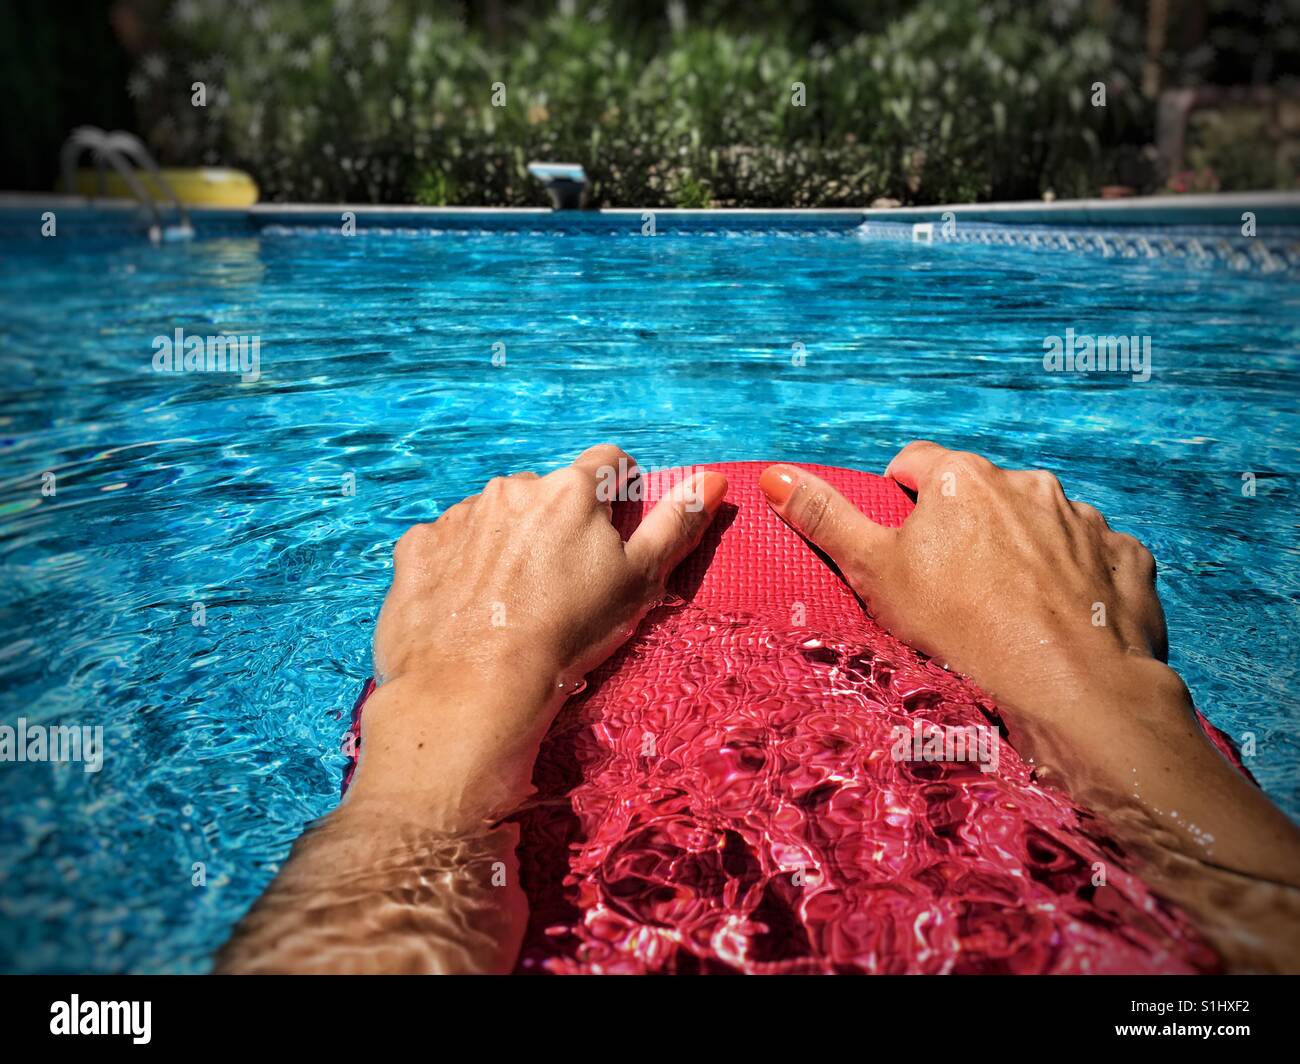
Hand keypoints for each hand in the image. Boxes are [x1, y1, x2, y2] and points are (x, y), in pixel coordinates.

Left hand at [356, 444, 726, 824]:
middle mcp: (513, 488)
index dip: (617, 497)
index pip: (609, 465)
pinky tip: (470, 606)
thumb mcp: (639, 583)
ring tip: (511, 600)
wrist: (472, 686)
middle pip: (547, 493)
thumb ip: (676, 525)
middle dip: (556, 524)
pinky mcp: (418, 546)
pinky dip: (461, 564)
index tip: (610, 537)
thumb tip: (712, 480)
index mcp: (571, 490)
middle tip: (559, 582)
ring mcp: (460, 515)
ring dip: (507, 542)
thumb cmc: (568, 634)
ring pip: (496, 516)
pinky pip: (448, 543)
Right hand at [759, 442, 1299, 926]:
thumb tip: (774, 475)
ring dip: (1023, 550)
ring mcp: (1083, 519)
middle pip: (981, 493)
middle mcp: (1027, 483)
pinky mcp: (1125, 557)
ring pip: (1039, 523)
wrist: (1070, 685)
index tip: (902, 543)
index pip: (916, 464)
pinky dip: (1076, 578)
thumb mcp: (875, 573)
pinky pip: (1093, 556)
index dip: (900, 499)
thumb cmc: (960, 627)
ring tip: (1010, 610)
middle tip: (952, 587)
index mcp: (963, 479)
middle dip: (965, 527)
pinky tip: (1061, 617)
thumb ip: (825, 519)